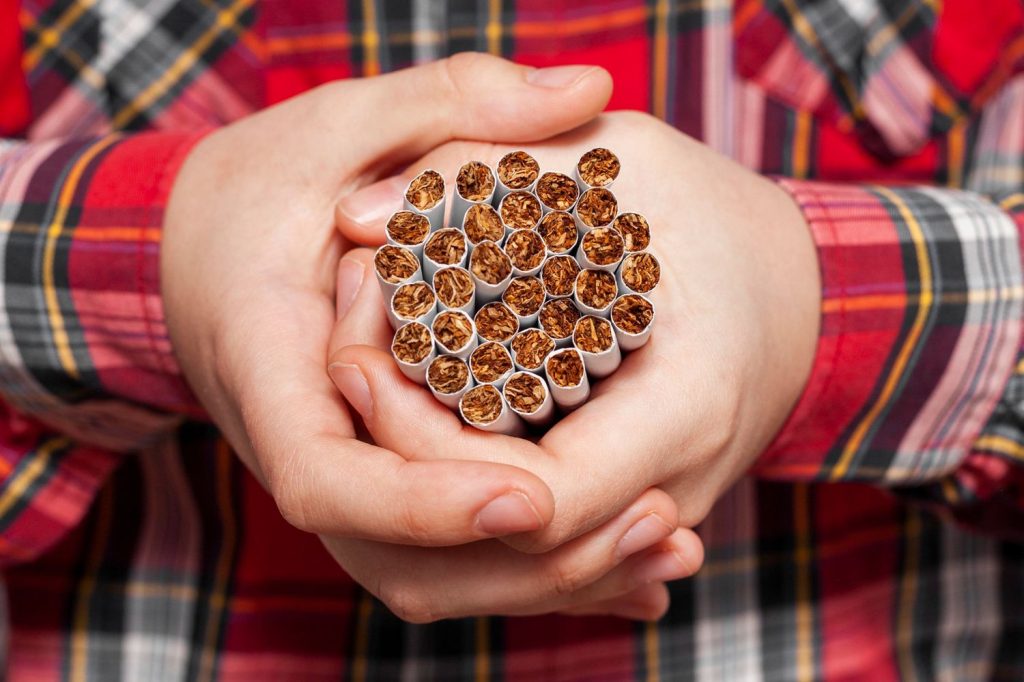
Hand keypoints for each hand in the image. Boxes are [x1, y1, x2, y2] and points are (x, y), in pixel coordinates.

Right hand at [162, 56, 700, 621]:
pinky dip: (533, 570)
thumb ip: (454, 104)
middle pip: (394, 558)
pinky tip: (630, 561)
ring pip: (429, 578)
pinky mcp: (372, 488)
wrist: (191, 251)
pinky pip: (445, 559)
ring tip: (665, 553)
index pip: (324, 478)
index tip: (534, 493)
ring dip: (546, 582)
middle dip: (522, 563)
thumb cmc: (261, 187)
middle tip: (657, 522)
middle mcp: (301, 446)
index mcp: (270, 367)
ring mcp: (338, 478)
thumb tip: (588, 87)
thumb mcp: (339, 126)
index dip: (421, 500)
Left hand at [331, 111, 820, 551]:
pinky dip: (473, 495)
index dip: (431, 453)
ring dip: (432, 488)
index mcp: (686, 406)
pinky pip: (541, 536)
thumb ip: (488, 165)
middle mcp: (677, 481)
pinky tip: (426, 428)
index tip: (368, 365)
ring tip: (378, 387)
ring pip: (519, 560)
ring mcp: (659, 506)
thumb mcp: (614, 159)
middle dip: (412, 467)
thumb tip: (358, 218)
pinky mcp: (635, 504)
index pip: (538, 498)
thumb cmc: (710, 215)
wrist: (797, 290)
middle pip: (513, 543)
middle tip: (354, 366)